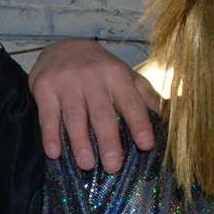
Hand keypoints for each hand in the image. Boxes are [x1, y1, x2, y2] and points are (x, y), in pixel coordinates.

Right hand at [28, 40, 160, 172]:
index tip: (146, 145)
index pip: (130, 102)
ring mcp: (67, 83)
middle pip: (102, 113)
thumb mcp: (125, 76)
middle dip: (108, 140)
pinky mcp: (44, 88)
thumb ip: (145, 95)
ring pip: (75, 116)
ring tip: (87, 165)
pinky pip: (47, 116)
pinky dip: (50, 135)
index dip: (139, 123)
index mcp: (117, 75)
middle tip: (113, 167)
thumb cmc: (100, 69)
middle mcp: (92, 77)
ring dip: (80, 142)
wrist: (62, 46)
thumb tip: (169, 117)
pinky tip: (54, 153)